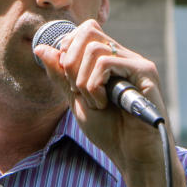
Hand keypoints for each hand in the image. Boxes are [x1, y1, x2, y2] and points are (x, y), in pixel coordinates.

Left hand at [31, 19, 167, 164]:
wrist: (132, 155)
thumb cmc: (108, 130)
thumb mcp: (75, 100)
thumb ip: (60, 74)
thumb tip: (41, 47)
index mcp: (109, 60)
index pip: (84, 31)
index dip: (67, 50)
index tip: (69, 82)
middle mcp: (124, 56)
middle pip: (87, 32)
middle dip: (70, 62)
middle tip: (76, 90)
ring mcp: (135, 62)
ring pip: (94, 48)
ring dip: (83, 81)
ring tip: (94, 103)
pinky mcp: (145, 72)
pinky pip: (106, 63)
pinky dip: (94, 86)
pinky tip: (103, 104)